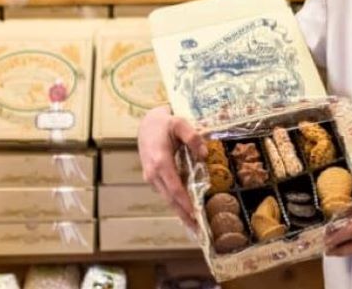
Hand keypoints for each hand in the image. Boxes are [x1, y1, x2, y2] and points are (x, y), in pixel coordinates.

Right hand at [137, 105, 207, 229]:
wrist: (146, 124)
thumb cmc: (165, 123)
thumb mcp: (180, 123)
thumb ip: (193, 137)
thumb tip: (204, 154)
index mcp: (160, 161)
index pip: (174, 187)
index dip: (184, 202)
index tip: (194, 214)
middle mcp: (153, 173)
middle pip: (170, 198)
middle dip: (184, 214)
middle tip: (197, 229)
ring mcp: (151, 177)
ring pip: (167, 198)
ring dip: (180, 212)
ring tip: (193, 226)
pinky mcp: (153, 178)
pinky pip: (166, 193)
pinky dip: (176, 203)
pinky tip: (186, 212)